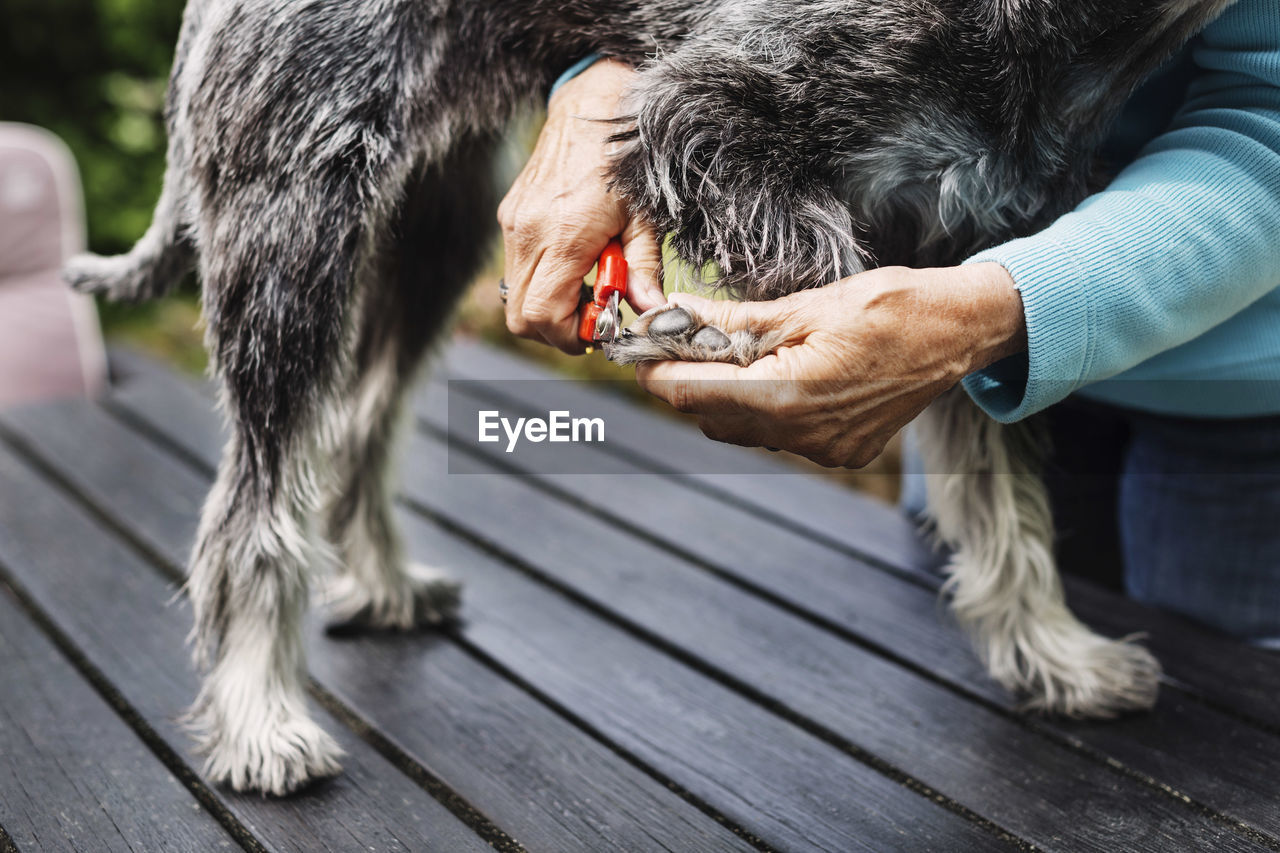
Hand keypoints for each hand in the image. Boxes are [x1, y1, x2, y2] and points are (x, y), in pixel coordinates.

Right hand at [498, 59, 664, 352]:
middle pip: (521, 318)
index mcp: (564, 235)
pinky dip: (541, 281)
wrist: (592, 106)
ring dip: (548, 305)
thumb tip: (650, 310)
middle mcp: (528, 233)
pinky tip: (572, 263)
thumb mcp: (645, 217)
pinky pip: (515, 269)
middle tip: (592, 316)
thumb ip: (644, 269)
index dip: (570, 336)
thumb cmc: (624, 159)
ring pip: (514, 296)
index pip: (544, 315)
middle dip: (556, 330)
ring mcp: (513, 224)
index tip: (599, 329)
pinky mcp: (509, 216)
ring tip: (586, 286)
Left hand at [635, 263, 1025, 467]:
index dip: (656, 371)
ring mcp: (823, 450)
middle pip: (709, 415)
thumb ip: (732, 320)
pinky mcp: (840, 453)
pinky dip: (762, 406)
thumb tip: (675, 314)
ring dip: (724, 393)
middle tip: (684, 339)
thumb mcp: (805, 305)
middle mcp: (802, 435)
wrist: (960, 333)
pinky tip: (778, 373)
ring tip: (734, 351)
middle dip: (688, 378)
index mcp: (788, 395)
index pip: (691, 393)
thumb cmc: (891, 306)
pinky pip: (777, 435)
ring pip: (740, 428)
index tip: (640, 347)